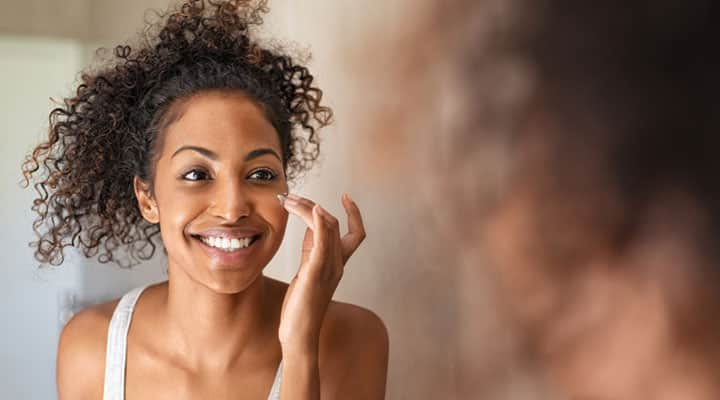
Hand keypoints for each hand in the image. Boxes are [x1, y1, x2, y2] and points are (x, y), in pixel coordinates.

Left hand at [277, 193, 365, 352]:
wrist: (298, 334)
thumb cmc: (301, 306)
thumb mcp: (307, 272)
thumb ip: (311, 250)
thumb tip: (309, 226)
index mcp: (337, 264)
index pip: (356, 233)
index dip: (355, 213)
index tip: (346, 195)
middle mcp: (337, 264)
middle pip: (334, 223)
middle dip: (313, 205)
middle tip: (292, 197)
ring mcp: (328, 268)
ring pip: (327, 227)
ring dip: (309, 208)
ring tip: (289, 200)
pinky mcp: (315, 273)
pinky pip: (322, 242)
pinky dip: (319, 222)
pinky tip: (313, 209)